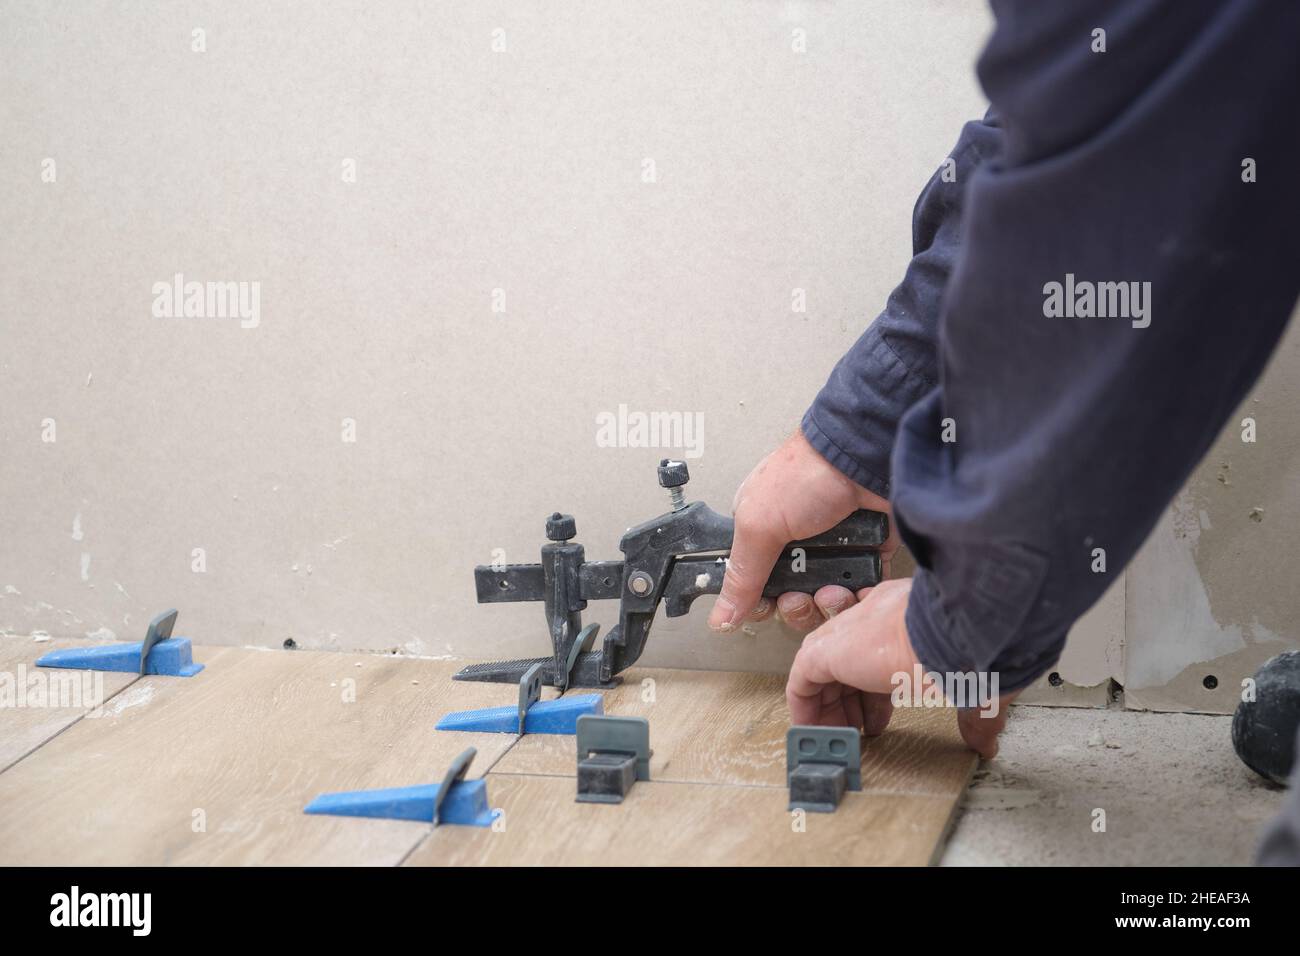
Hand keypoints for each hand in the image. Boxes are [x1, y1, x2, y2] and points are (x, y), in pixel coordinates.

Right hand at [708, 429, 898, 634]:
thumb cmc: (808, 474)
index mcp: (763, 533)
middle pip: (792, 599)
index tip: (769, 605)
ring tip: (834, 587)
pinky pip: (862, 590)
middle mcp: (797, 544)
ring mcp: (834, 549)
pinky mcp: (867, 553)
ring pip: (828, 599)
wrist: (863, 459)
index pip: (756, 585)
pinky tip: (857, 587)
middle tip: (801, 596)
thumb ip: (740, 576)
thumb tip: (720, 617)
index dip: (763, 602)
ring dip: (830, 602)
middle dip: (798, 606)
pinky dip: (861, 594)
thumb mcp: (759, 526)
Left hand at [785, 578, 1016, 757]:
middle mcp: (874, 617)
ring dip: (827, 708)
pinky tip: (813, 730)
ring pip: (821, 671)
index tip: (880, 719)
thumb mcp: (971, 684)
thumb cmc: (972, 645)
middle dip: (850, 703)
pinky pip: (801, 681)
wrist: (959, 625)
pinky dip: (805, 708)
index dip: (876, 693)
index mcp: (906, 617)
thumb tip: (985, 742)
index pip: (878, 652)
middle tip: (858, 731)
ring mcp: (849, 631)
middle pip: (846, 663)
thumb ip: (973, 714)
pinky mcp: (827, 650)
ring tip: (837, 738)